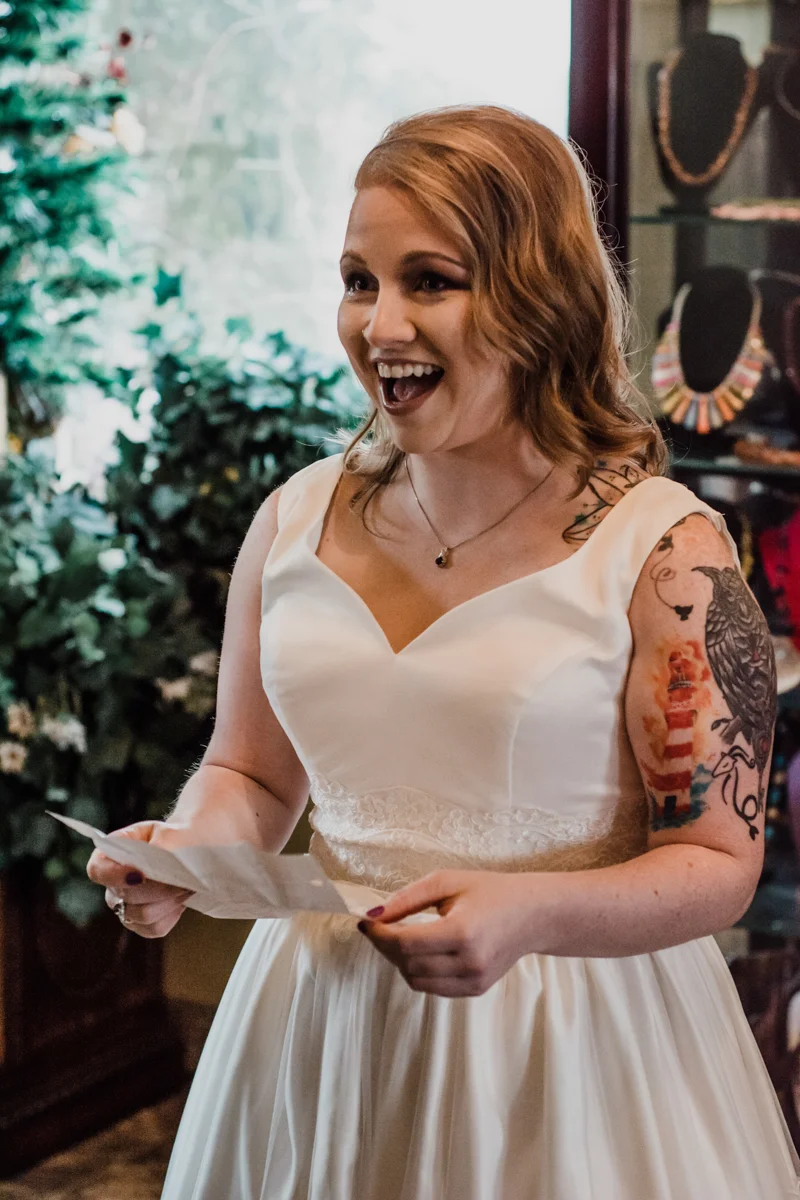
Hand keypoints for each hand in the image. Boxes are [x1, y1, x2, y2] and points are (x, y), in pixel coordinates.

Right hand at [86, 820, 194, 938]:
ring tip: (187, 886)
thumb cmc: (179, 836)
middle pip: (127, 896)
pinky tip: (180, 900)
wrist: (191, 848)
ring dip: (169, 901)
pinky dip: (172, 914)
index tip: (140, 875)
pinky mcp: (139, 923)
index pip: (98, 870)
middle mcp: (112, 881)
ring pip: (143, 915)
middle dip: (160, 888)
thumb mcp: (174, 832)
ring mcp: (123, 904)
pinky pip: (154, 928)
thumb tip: (157, 864)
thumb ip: (164, 844)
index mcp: (112, 852)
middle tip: (185, 878)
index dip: (114, 876)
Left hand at [357, 869, 543, 997]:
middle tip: (380, 926)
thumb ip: (408, 898)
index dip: (379, 935)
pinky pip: (432, 988)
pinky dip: (418, 971)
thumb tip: (374, 914)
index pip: (405, 944)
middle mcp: (469, 962)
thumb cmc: (491, 891)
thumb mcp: (448, 882)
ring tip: (401, 937)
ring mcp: (473, 981)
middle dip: (386, 946)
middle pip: (407, 964)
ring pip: (416, 981)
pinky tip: (421, 951)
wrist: (532, 914)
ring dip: (399, 961)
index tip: (365, 921)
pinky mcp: (475, 990)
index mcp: (462, 932)